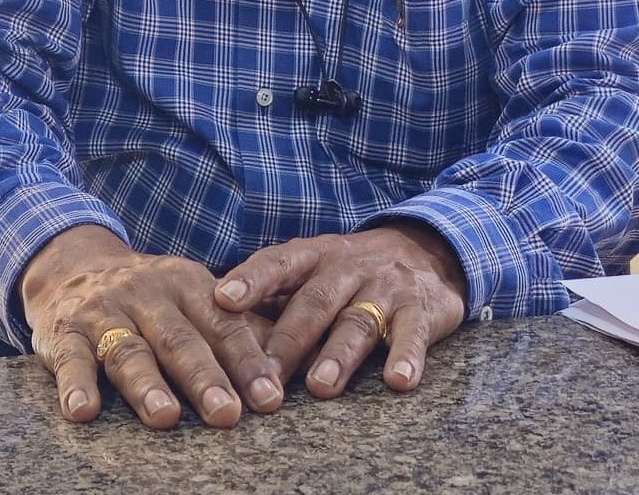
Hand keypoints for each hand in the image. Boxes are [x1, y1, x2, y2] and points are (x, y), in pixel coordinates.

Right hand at [19, 224, 282, 428]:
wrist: (73, 265)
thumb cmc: (150, 296)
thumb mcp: (192, 297)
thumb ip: (236, 327)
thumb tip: (293, 362)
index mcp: (187, 284)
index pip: (223, 324)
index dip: (247, 360)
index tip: (270, 398)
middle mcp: (147, 294)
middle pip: (179, 339)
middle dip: (205, 377)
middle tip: (228, 415)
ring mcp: (105, 313)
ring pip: (129, 351)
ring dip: (147, 386)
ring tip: (166, 416)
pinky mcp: (65, 334)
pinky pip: (71, 360)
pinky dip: (76, 385)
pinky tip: (83, 411)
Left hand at [213, 223, 466, 398]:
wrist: (425, 251)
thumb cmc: (348, 273)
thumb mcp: (312, 272)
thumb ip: (272, 298)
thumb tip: (214, 332)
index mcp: (313, 256)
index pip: (278, 263)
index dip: (251, 279)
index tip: (222, 299)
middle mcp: (346, 267)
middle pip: (314, 302)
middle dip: (288, 341)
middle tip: (264, 379)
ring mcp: (384, 287)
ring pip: (357, 321)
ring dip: (338, 355)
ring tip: (320, 387)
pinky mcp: (420, 310)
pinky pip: (412, 333)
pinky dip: (406, 357)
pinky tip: (399, 381)